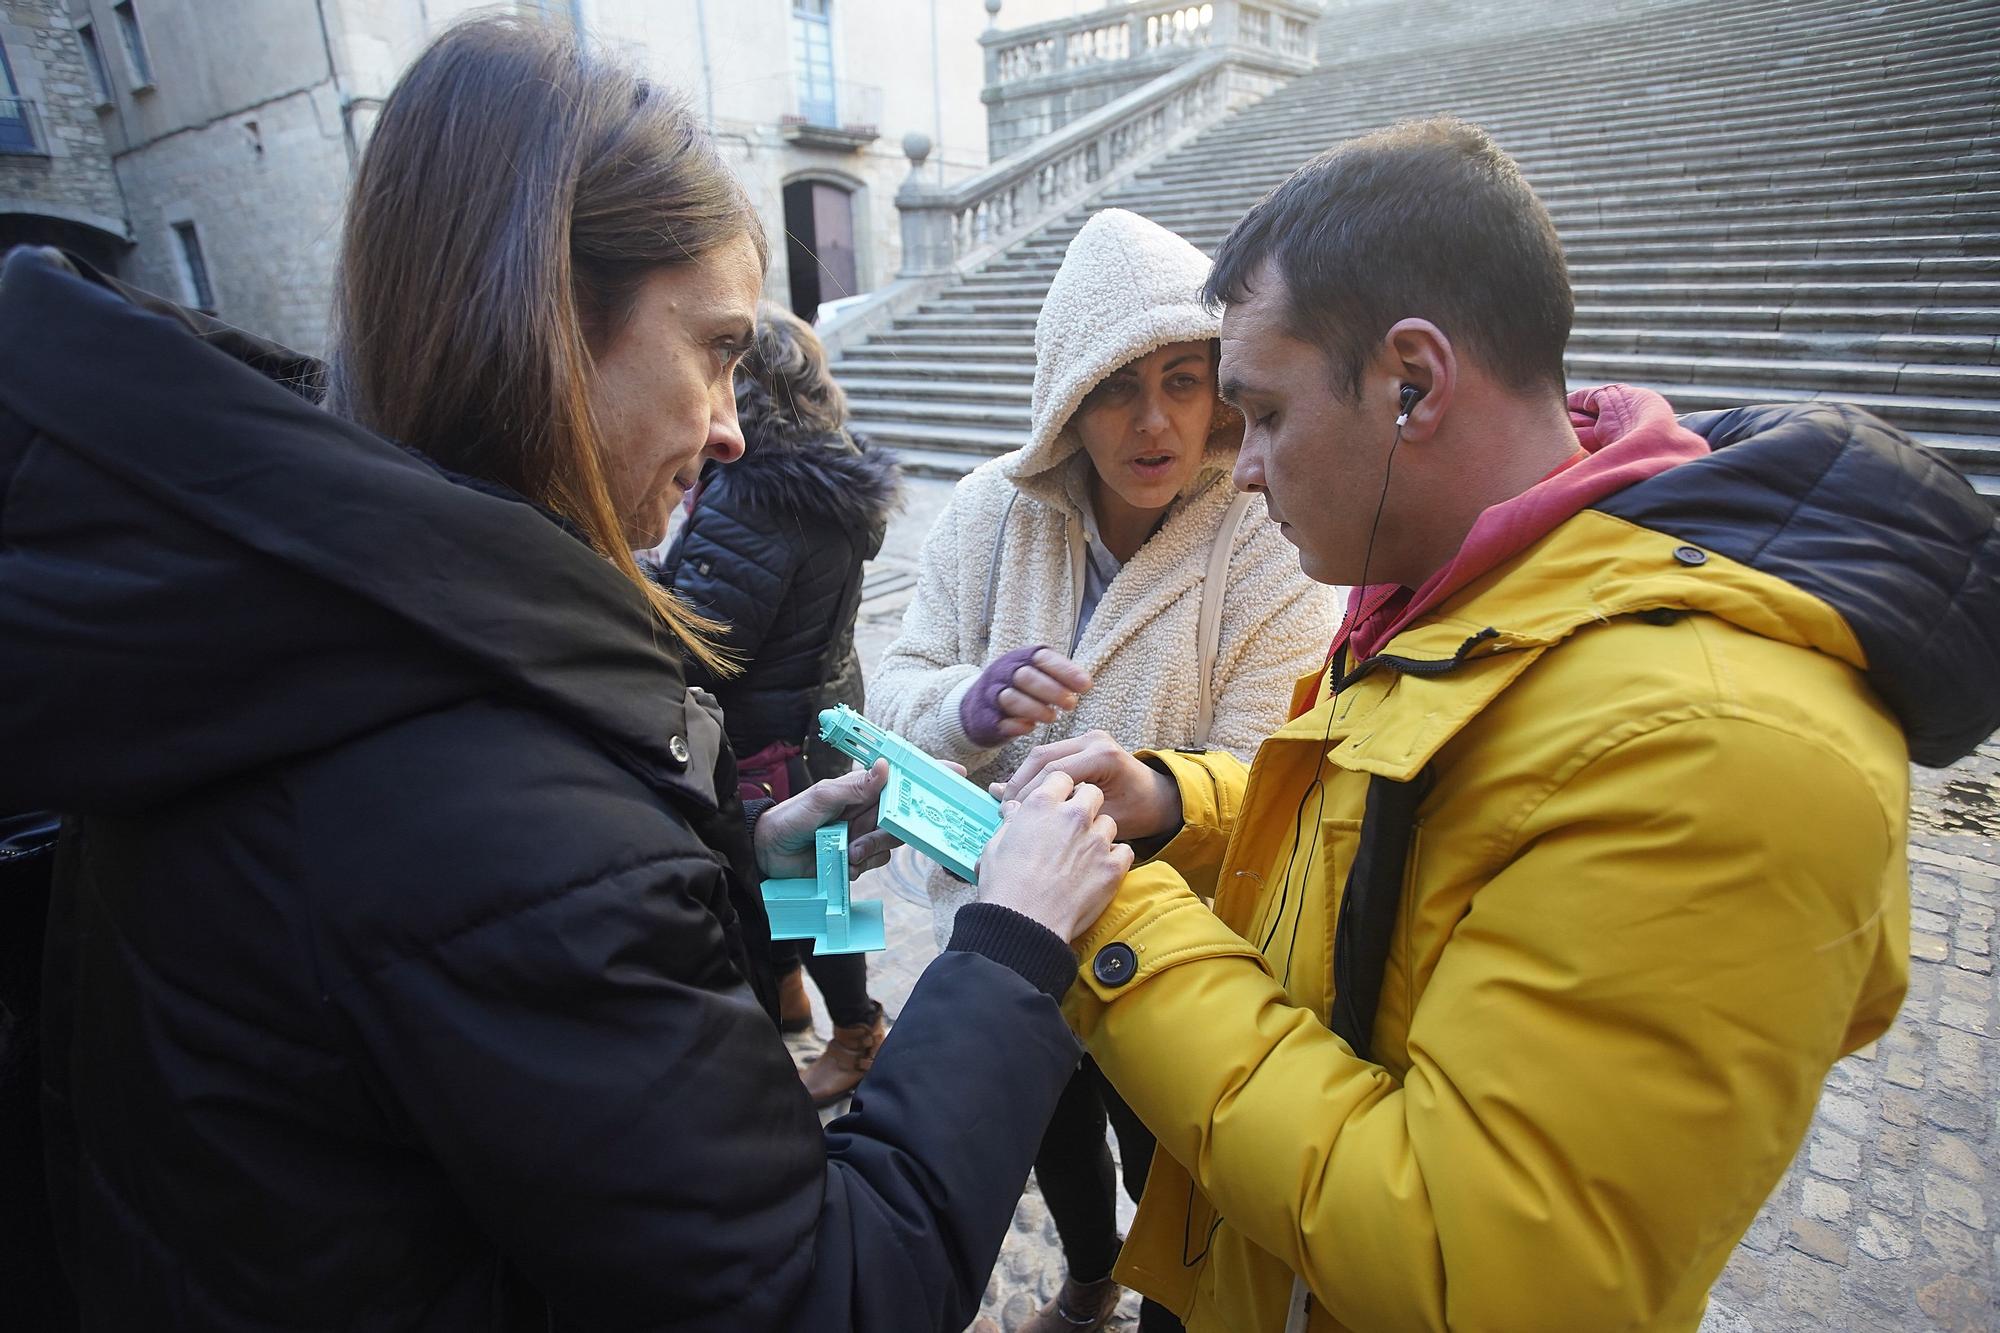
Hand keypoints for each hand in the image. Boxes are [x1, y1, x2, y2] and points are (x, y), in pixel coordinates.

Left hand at [755, 760, 898, 879]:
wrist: (768, 851)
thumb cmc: (791, 817)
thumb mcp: (823, 797)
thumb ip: (855, 787)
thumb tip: (884, 766)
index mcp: (858, 792)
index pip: (891, 795)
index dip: (899, 805)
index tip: (895, 817)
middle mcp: (862, 814)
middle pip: (893, 826)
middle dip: (880, 838)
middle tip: (858, 845)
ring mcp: (858, 837)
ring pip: (884, 848)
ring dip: (867, 855)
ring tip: (846, 855)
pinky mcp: (852, 859)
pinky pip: (870, 865)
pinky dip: (858, 868)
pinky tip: (841, 865)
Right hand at [962, 646, 1094, 745]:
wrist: (978, 707)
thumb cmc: (1020, 690)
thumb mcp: (1037, 675)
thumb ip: (1059, 677)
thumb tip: (1085, 684)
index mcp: (1020, 658)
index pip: (1043, 657)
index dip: (1065, 671)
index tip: (1086, 686)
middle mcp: (1002, 672)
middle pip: (1026, 676)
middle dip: (1052, 691)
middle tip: (1071, 704)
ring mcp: (990, 695)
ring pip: (1010, 698)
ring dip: (1035, 709)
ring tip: (1052, 717)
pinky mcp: (984, 719)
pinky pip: (999, 721)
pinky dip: (1016, 725)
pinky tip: (1030, 728)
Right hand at [977, 771, 1133, 941]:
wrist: (1025, 924)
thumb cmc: (1005, 886)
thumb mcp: (996, 847)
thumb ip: (1011, 822)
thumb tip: (1013, 810)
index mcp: (1042, 805)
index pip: (1060, 776)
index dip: (1058, 788)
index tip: (1056, 802)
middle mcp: (1073, 816)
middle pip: (1091, 794)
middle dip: (1085, 804)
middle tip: (1073, 824)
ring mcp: (1096, 841)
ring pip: (1108, 822)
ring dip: (1099, 833)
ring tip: (1084, 852)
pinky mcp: (1113, 867)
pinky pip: (1124, 851)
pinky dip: (1115, 858)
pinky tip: (1100, 868)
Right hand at [996, 730, 1182, 843]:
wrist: (1160, 799)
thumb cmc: (1137, 813)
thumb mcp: (1100, 817)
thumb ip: (1059, 810)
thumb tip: (1016, 805)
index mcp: (1103, 755)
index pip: (1053, 772)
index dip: (1027, 795)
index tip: (1010, 816)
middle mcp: (1095, 739)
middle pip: (1043, 757)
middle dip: (1020, 784)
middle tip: (1004, 809)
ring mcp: (1089, 737)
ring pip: (1042, 754)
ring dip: (1024, 779)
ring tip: (1011, 804)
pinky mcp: (1084, 742)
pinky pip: (1052, 756)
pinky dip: (1036, 776)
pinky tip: (1025, 796)